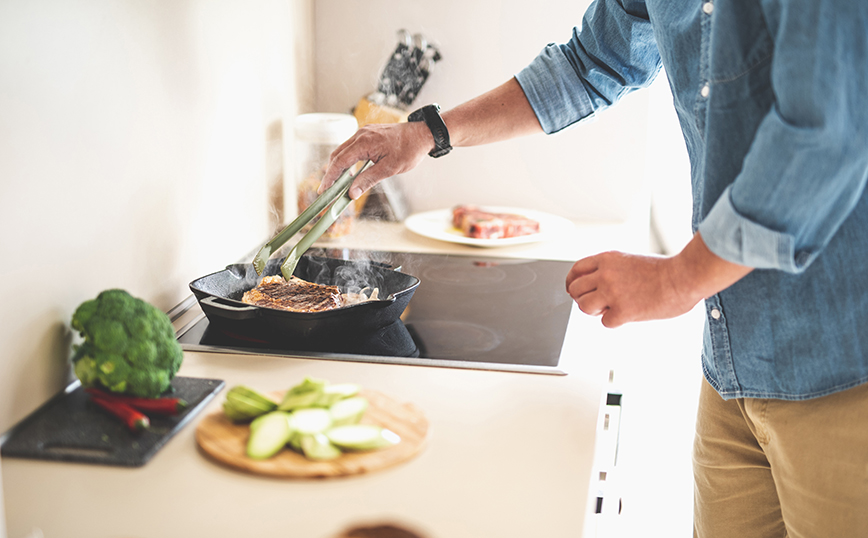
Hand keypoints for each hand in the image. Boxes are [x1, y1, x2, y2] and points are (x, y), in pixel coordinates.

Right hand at [319, 121, 433, 198]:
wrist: (422, 134)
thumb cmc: (409, 150)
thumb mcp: (389, 169)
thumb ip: (368, 180)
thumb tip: (352, 193)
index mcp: (364, 142)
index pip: (340, 161)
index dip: (330, 177)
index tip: (323, 190)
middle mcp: (361, 134)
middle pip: (337, 155)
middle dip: (330, 173)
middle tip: (326, 190)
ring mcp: (364, 133)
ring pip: (343, 151)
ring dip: (338, 167)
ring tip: (335, 184)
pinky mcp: (368, 134)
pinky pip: (351, 147)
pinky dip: (346, 160)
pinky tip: (348, 172)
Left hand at [565, 233, 752, 327]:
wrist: (683, 277)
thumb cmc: (664, 271)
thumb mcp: (630, 260)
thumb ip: (611, 270)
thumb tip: (597, 284)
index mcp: (607, 259)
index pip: (576, 270)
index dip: (572, 282)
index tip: (574, 290)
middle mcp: (605, 274)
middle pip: (575, 290)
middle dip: (583, 298)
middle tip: (596, 303)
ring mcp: (612, 292)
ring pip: (584, 306)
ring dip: (595, 311)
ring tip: (610, 308)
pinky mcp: (622, 310)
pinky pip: (605, 322)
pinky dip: (615, 321)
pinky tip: (628, 314)